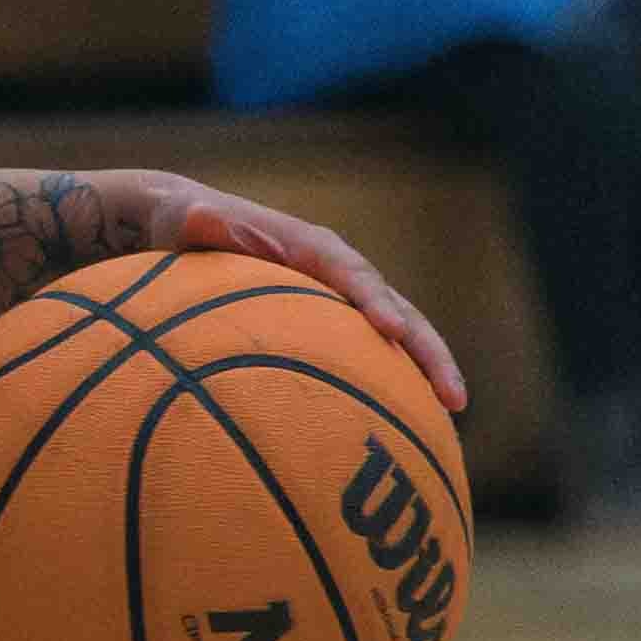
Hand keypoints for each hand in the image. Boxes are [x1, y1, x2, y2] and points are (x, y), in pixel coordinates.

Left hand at [105, 173, 474, 421]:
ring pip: (398, 334)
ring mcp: (342, 297)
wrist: (186, 223)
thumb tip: (196, 216)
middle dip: (427, 350)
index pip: (351, 274)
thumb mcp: (184, 219)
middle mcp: (338, 270)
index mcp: (310, 246)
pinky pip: (372, 352)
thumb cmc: (184, 224)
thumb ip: (197, 222)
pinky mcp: (335, 322)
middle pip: (396, 309)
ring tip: (456, 412)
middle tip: (453, 395)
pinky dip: (394, 379)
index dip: (374, 300)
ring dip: (428, 368)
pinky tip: (408, 423)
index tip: (391, 332)